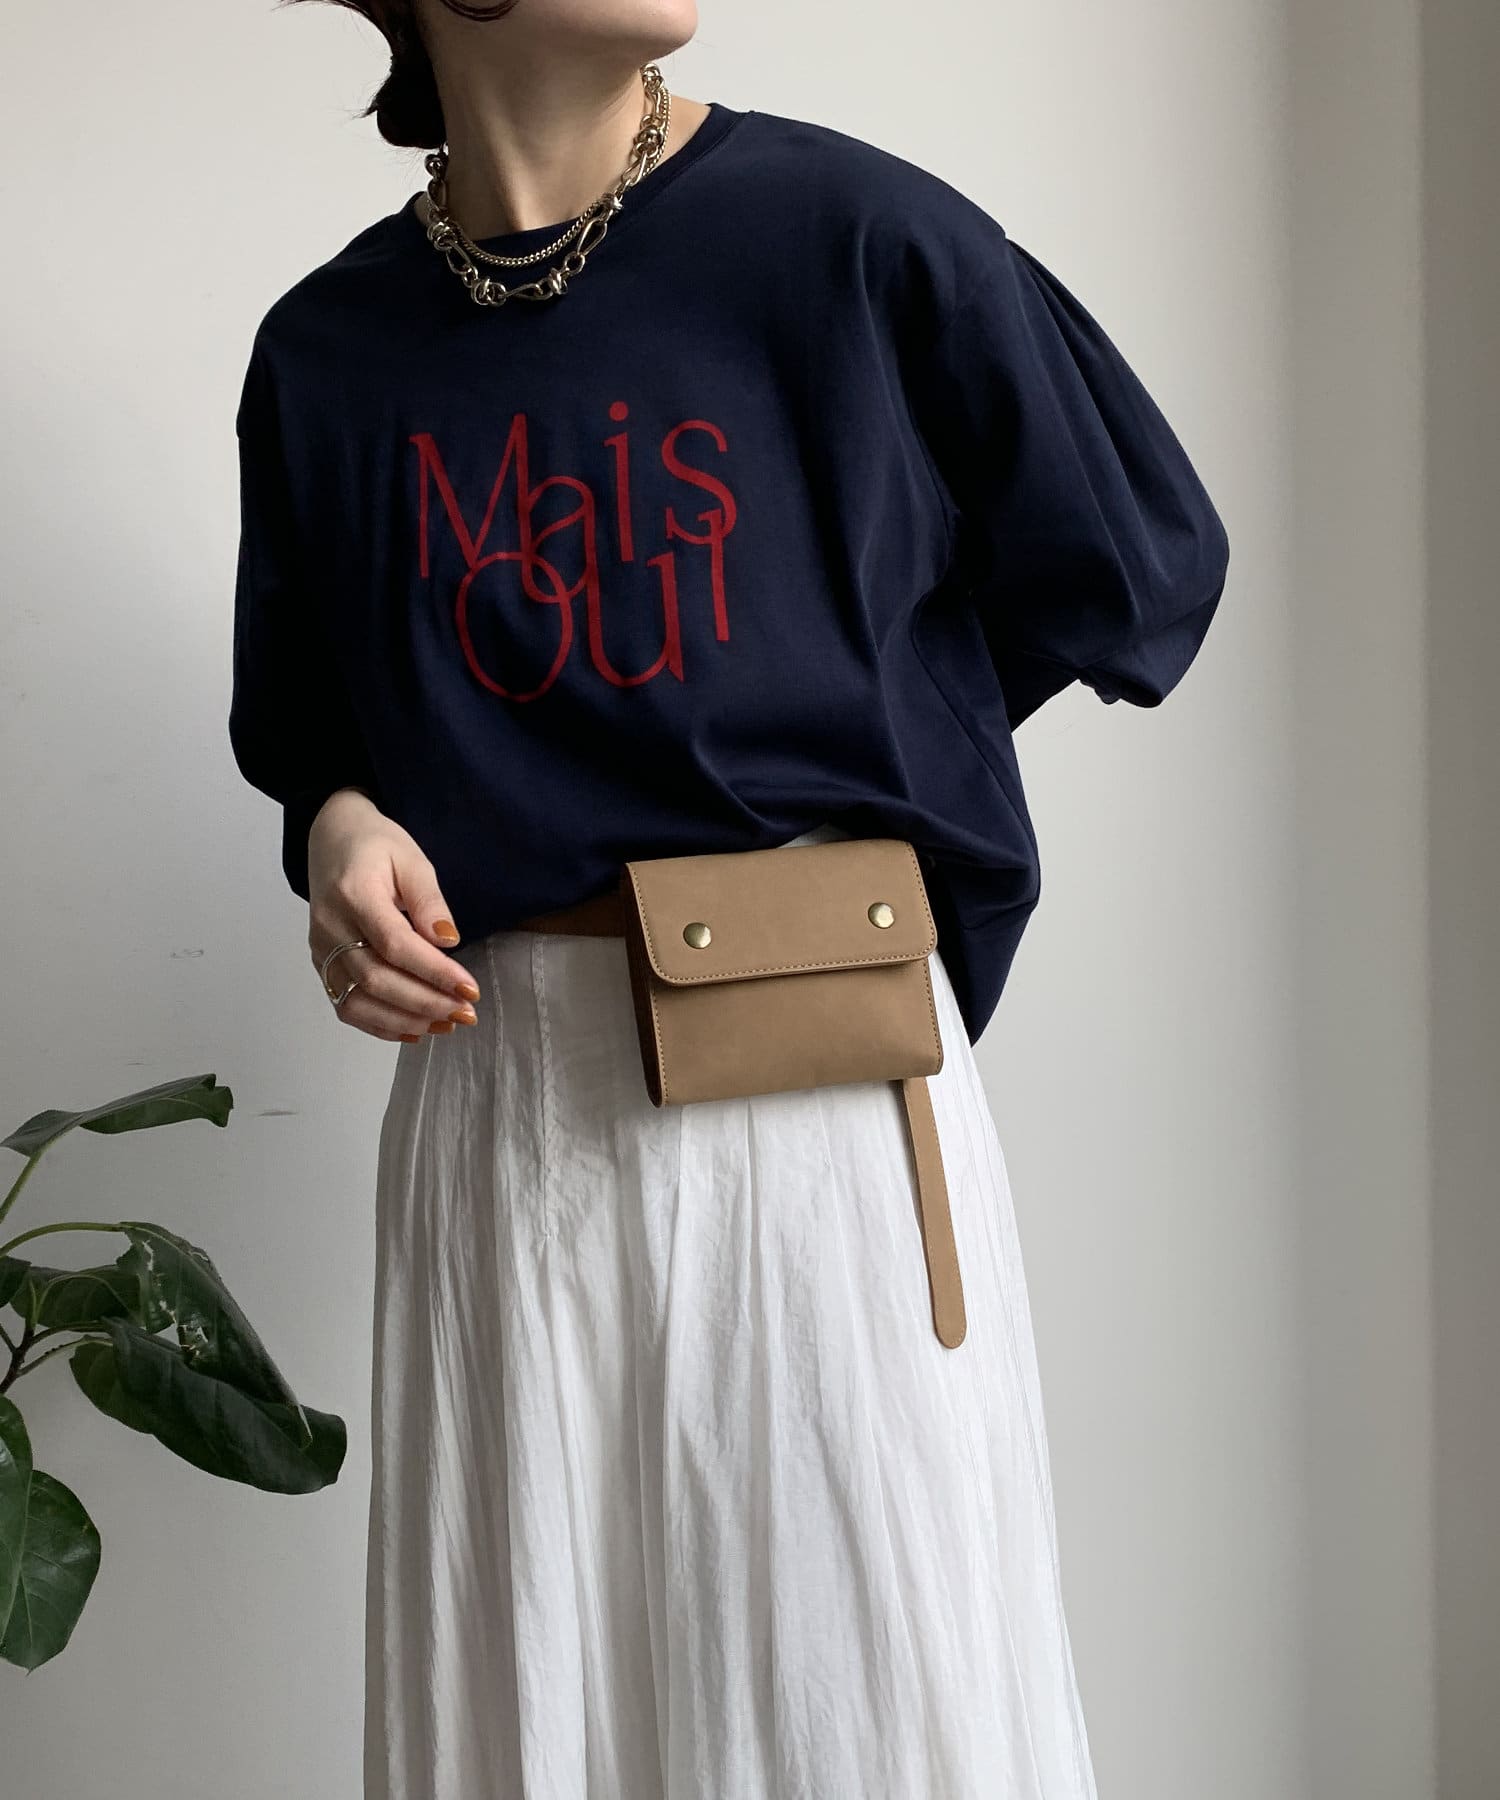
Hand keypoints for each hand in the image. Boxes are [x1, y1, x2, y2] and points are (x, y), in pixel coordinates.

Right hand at [305, 788, 480, 1041]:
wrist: (331, 838)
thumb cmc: (375, 846)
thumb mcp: (412, 860)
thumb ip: (429, 901)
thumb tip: (447, 942)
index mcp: (354, 894)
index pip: (395, 944)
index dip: (433, 972)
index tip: (469, 989)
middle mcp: (331, 927)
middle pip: (377, 979)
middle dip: (425, 1003)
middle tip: (465, 1013)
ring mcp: (321, 950)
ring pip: (358, 1001)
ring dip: (405, 1020)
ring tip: (446, 1024)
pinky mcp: (322, 964)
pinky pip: (346, 1006)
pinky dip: (380, 1025)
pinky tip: (415, 1029)